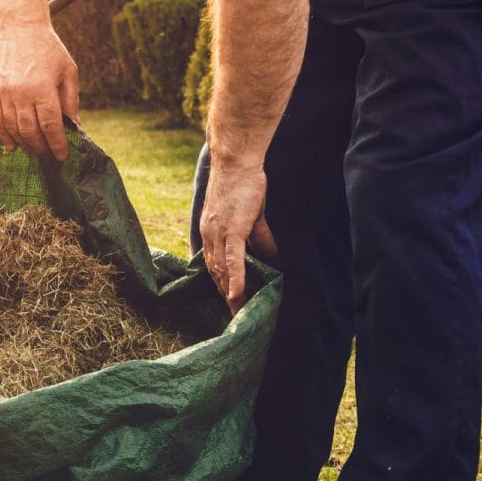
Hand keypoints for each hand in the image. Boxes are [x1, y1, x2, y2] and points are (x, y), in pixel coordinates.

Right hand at [0, 22, 80, 159]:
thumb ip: (70, 99)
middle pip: (30, 131)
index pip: (50, 125)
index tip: (62, 155)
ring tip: (34, 151)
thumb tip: (73, 125)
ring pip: (13, 128)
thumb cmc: (48, 49)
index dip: (57, 144)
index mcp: (43, 88)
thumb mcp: (68, 70)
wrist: (19, 28)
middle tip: (48, 155)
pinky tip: (12, 145)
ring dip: (24, 144)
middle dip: (41, 148)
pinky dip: (4, 135)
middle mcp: (21, 93)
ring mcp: (4, 93)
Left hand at [198, 158, 277, 314]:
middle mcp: (209, 237)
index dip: (221, 285)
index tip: (228, 303)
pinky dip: (234, 277)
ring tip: (238, 312)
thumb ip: (259, 237)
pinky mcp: (232, 229)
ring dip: (230, 293)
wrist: (237, 163)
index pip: (214, 266)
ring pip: (222, 270)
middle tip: (234, 316)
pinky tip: (236, 295)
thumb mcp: (251, 216)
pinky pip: (233, 258)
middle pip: (216, 273)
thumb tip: (271, 255)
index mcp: (211, 234)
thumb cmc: (244, 185)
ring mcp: (219, 234)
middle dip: (224, 296)